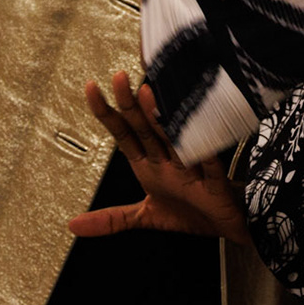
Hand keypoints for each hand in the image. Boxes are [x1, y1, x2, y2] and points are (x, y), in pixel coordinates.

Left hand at [69, 72, 250, 244]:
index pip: (124, 134)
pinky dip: (205, 154)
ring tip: (150, 97)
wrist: (229, 224)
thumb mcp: (145, 217)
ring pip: (175, 141)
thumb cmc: (191, 211)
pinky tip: (197, 138)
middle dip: (132, 107)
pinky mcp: (215, 185)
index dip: (108, 114)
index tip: (91, 88)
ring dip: (163, 122)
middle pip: (146, 130)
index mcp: (149, 164)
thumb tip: (73, 225)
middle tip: (119, 79)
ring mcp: (191, 170)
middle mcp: (167, 160)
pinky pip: (210, 166)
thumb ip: (112, 218)